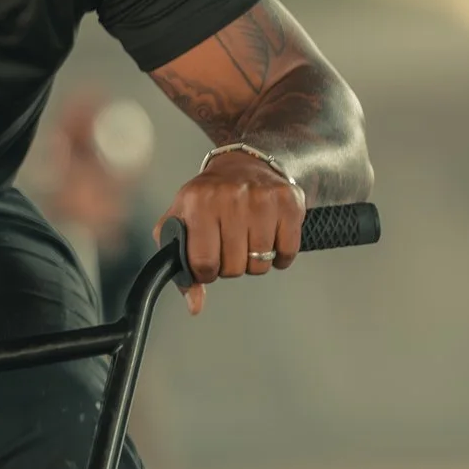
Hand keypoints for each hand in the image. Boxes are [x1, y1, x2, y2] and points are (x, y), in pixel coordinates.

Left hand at [155, 151, 305, 315]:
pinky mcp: (289, 202)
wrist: (242, 163)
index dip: (205, 272)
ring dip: (254, 261)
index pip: (203, 263)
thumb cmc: (207, 198)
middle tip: (229, 246)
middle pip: (233, 267)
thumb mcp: (182, 223)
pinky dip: (279, 256)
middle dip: (230, 266)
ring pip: (260, 264)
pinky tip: (269, 238)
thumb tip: (195, 305)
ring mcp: (262, 198)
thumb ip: (180, 266)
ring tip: (247, 238)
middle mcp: (230, 197)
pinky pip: (287, 253)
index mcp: (198, 202)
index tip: (208, 263)